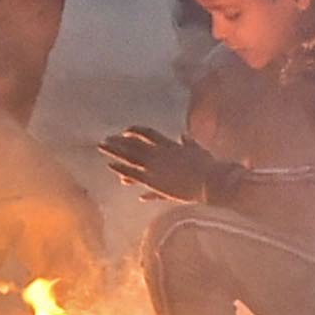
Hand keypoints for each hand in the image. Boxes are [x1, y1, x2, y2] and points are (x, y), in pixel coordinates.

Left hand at [98, 128, 233, 207]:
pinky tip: (113, 169)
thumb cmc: (209, 166)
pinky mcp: (155, 183)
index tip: (124, 132)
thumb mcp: (198, 150)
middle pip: (133, 145)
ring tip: (102, 151)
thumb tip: (183, 135)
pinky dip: (124, 172)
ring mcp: (155, 168)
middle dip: (118, 143)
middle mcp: (159, 154)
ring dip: (115, 154)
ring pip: (130, 159)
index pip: (147, 134)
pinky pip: (135, 176)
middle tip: (104, 141)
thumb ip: (188, 142)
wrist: (211, 182)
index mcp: (169, 144)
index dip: (134, 132)